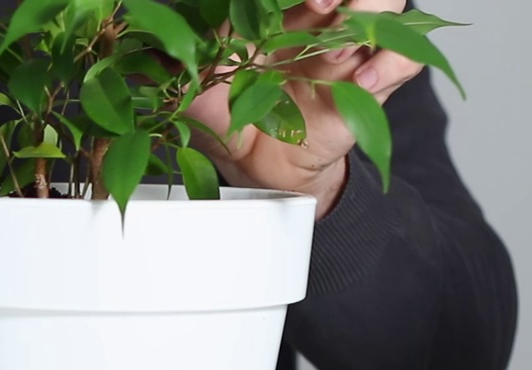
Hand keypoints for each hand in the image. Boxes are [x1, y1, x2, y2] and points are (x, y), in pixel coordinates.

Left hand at [184, 0, 423, 217]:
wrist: (258, 167)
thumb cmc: (231, 116)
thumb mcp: (199, 89)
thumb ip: (185, 64)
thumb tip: (150, 58)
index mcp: (279, 11)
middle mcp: (319, 22)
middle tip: (318, 2)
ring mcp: (349, 49)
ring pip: (388, 8)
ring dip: (367, 17)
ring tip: (335, 49)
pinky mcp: (371, 83)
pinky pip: (405, 60)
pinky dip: (391, 63)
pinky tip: (360, 79)